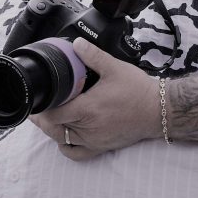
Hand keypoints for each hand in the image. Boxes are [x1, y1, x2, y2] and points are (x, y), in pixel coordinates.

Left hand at [30, 38, 161, 159]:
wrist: (159, 111)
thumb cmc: (138, 91)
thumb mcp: (114, 68)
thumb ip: (92, 55)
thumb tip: (76, 43)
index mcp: (88, 110)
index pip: (54, 114)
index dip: (42, 108)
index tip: (39, 98)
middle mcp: (89, 129)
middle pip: (54, 128)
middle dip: (43, 118)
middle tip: (38, 106)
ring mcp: (94, 140)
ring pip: (62, 140)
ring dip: (52, 130)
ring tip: (46, 118)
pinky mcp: (101, 147)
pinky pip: (76, 154)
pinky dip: (66, 146)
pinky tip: (64, 136)